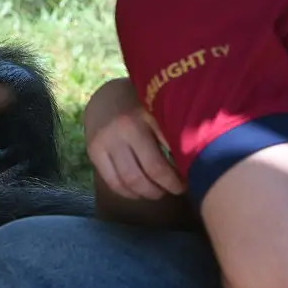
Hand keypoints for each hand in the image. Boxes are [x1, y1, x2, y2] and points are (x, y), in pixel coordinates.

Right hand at [83, 77, 184, 199]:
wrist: (106, 95)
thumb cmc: (141, 104)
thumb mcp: (159, 111)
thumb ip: (172, 134)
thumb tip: (193, 164)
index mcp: (144, 118)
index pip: (163, 160)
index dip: (177, 179)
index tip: (189, 181)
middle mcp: (122, 130)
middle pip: (148, 173)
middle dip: (166, 187)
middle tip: (176, 189)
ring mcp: (105, 142)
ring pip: (129, 180)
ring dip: (148, 192)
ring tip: (159, 191)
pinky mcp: (93, 151)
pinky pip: (112, 182)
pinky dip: (128, 192)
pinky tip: (139, 191)